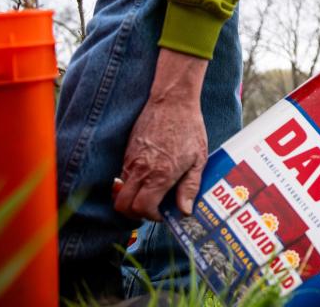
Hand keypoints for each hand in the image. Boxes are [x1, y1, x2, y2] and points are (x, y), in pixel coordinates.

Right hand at [114, 48, 209, 220]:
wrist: (172, 101)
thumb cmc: (190, 128)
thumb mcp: (198, 159)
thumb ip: (190, 187)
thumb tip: (184, 211)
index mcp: (160, 174)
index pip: (142, 209)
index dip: (151, 217)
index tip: (163, 213)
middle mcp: (141, 170)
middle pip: (122, 206)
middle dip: (135, 213)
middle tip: (152, 208)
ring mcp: (130, 160)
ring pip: (121, 191)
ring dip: (133, 197)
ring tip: (152, 192)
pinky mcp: (127, 151)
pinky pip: (123, 175)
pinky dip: (132, 183)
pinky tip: (149, 175)